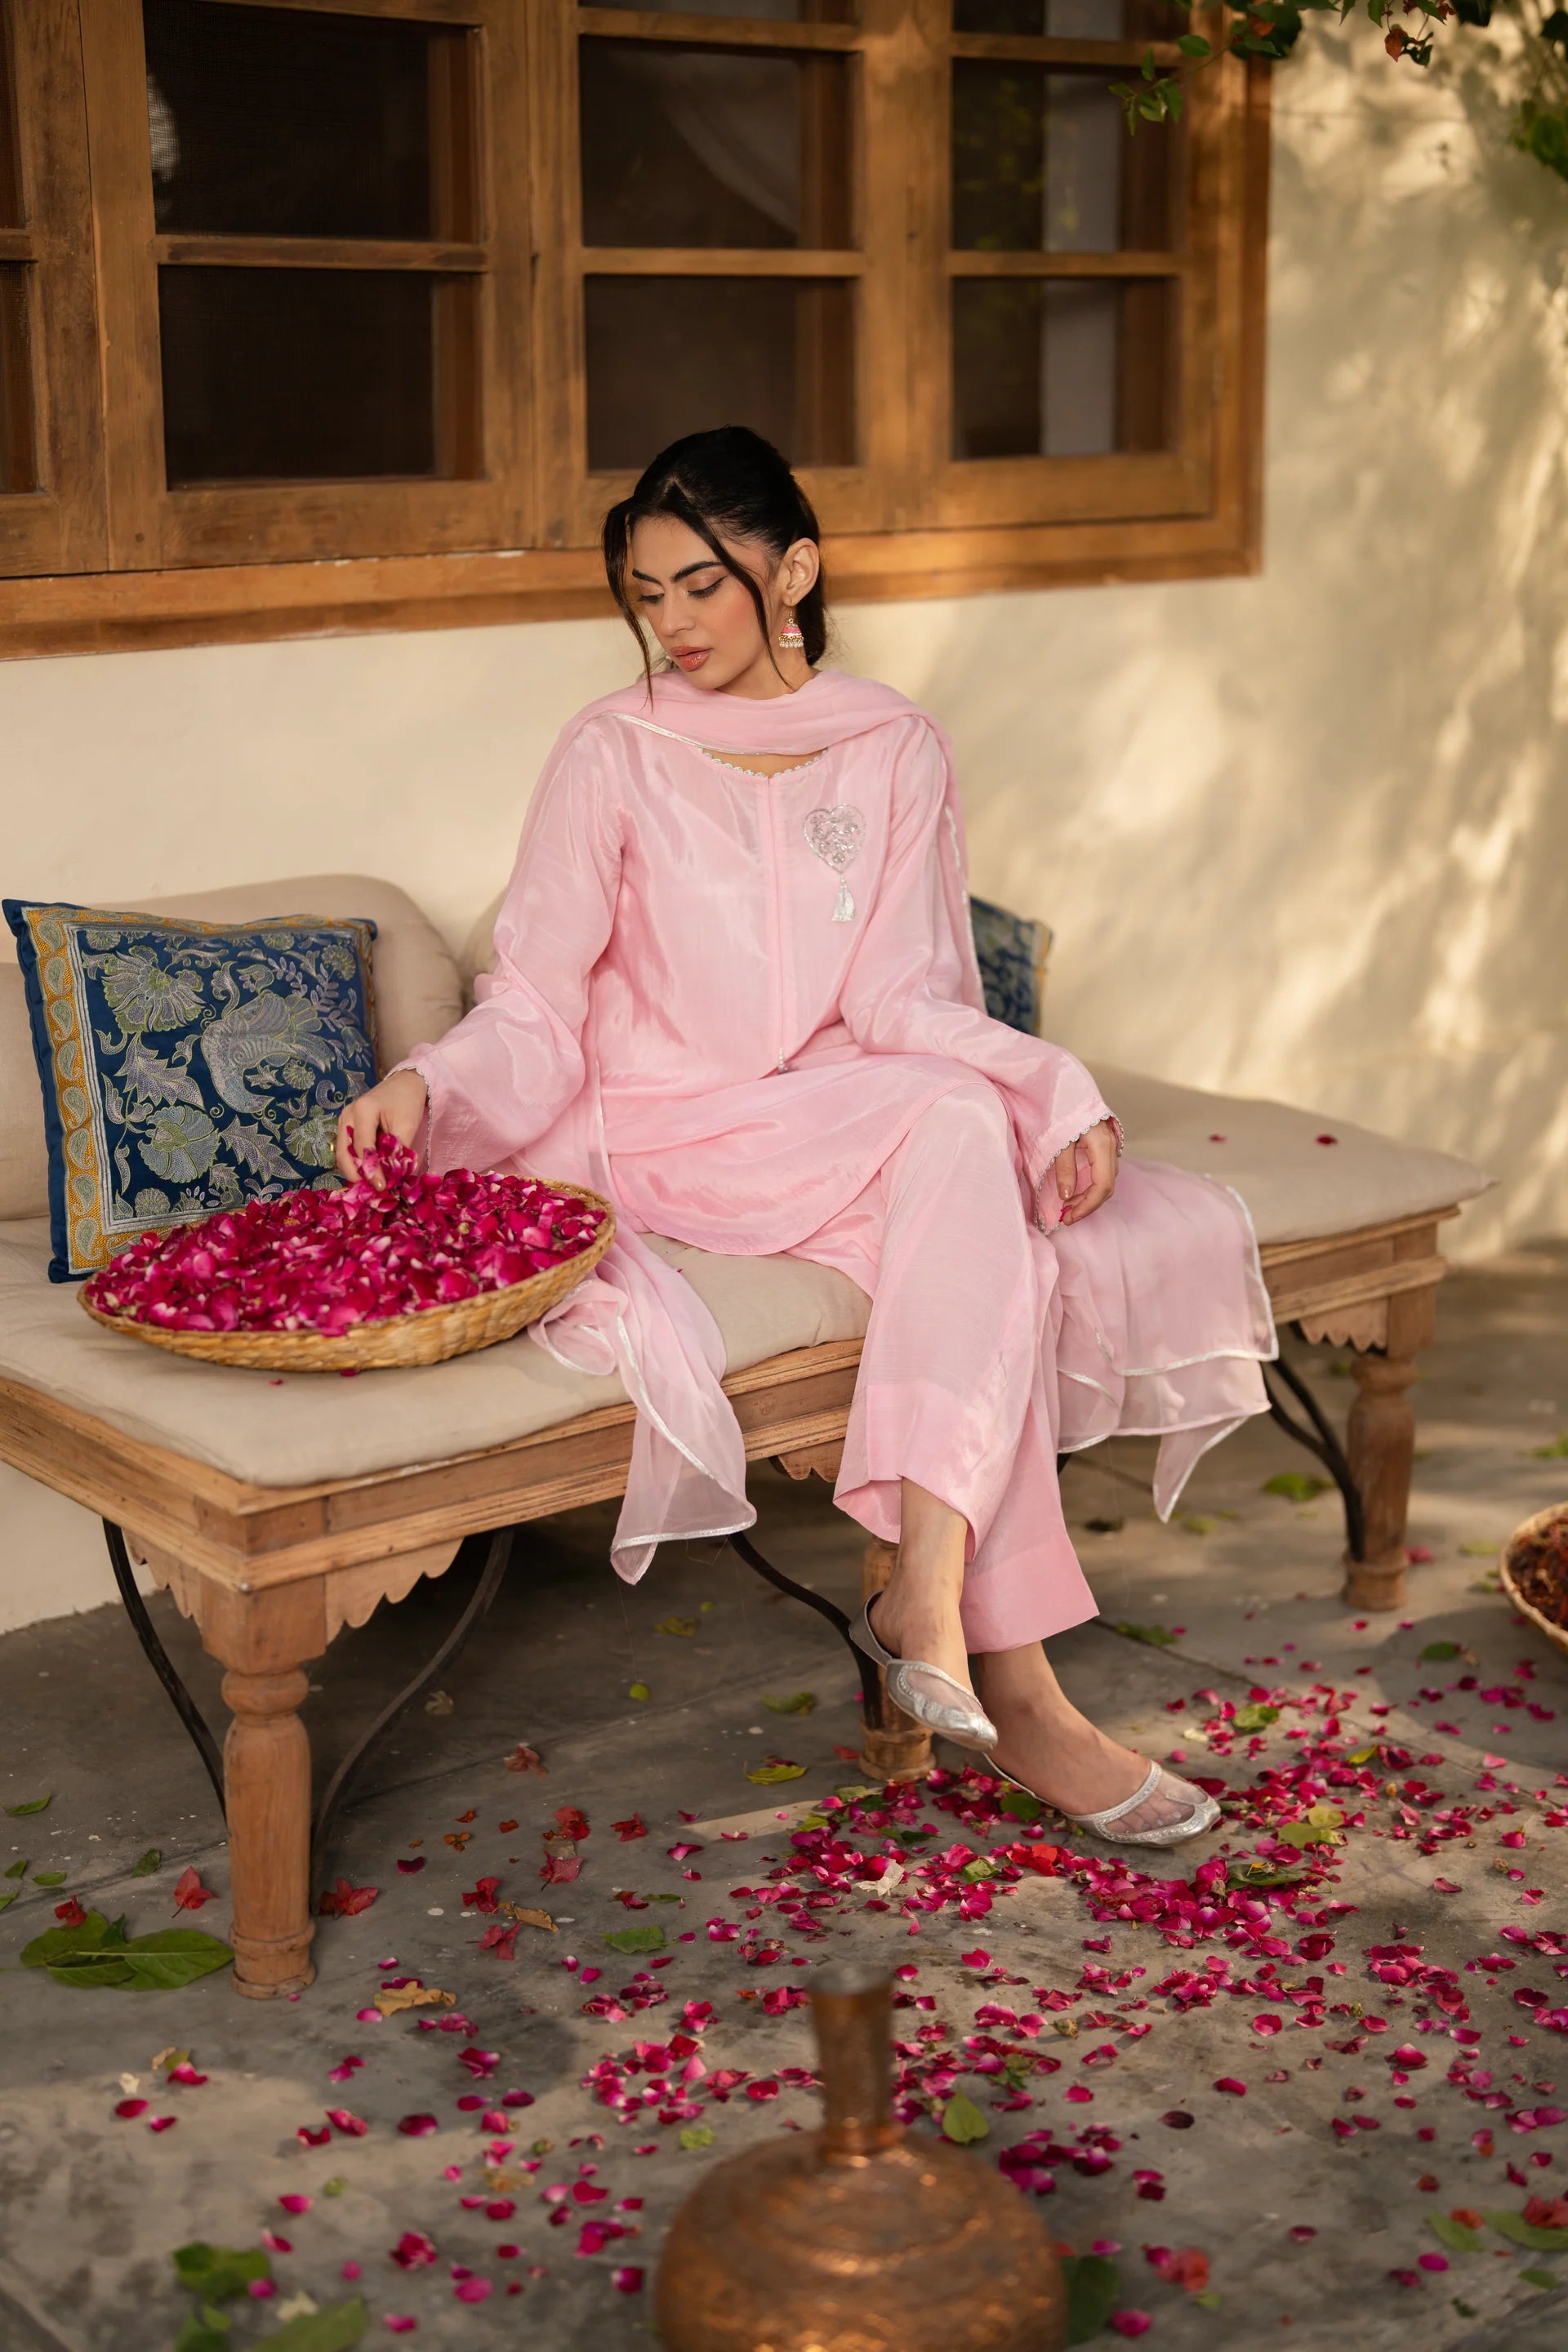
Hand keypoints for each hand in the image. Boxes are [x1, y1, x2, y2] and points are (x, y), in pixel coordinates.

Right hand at [335, 1068, 428, 1182]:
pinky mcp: (346, 1127)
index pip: (363, 1148)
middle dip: (356, 1175)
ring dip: (354, 1172)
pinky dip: (356, 1164)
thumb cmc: (407, 1102)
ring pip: (342, 1154)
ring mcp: (343, 1121)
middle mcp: (347, 1116)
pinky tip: (368, 1174)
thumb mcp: (407, 1125)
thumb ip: (398, 1151)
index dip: (371, 1171)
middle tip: (371, 1192)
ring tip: (369, 1186)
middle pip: (343, 1154)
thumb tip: (392, 1177)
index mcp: (362, 1111)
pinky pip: (347, 1150)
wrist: (404, 1084)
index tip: (382, 1188)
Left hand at [1053, 1118, 1118, 1225]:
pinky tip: (1074, 1190)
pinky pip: (1102, 1172)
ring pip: (1105, 1181)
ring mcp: (1110, 1147)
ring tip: (1067, 1206)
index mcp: (1102, 1146)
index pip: (1102, 1186)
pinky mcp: (1104, 1146)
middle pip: (1106, 1187)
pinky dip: (1089, 1186)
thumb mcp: (1059, 1139)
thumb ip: (1064, 1169)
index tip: (1068, 1217)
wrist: (1065, 1085)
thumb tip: (1066, 1197)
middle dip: (1086, 1205)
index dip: (1087, 1206)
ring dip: (1087, 1197)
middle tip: (1065, 1216)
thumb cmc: (1060, 1109)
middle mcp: (1111, 1148)